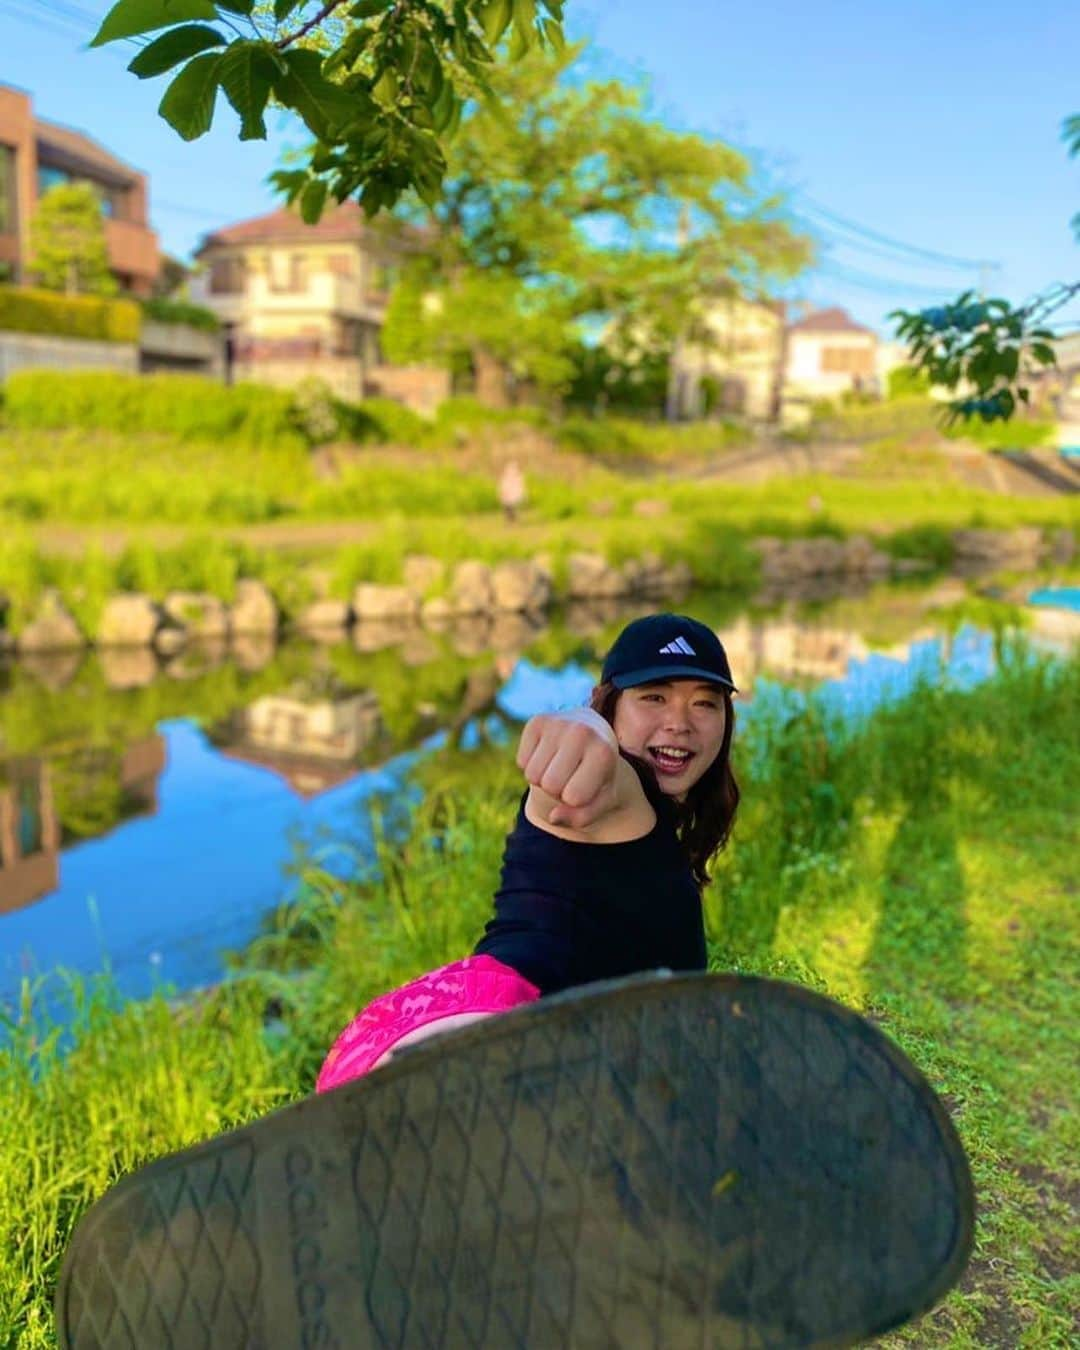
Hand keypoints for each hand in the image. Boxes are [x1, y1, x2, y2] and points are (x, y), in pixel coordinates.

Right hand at [516, 711, 620, 828]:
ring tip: (560, 764)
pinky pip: (522, 761)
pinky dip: (531, 764)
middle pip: (550, 785)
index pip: (573, 797)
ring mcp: (558, 723)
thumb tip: (553, 817)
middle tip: (571, 774)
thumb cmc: (598, 771)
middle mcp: (582, 732)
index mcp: (604, 753)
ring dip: (542, 778)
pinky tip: (548, 753)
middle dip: (557, 789)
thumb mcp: (602, 798)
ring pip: (532, 775)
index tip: (586, 784)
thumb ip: (583, 817)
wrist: (594, 731)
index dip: (576, 799)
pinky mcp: (537, 721)